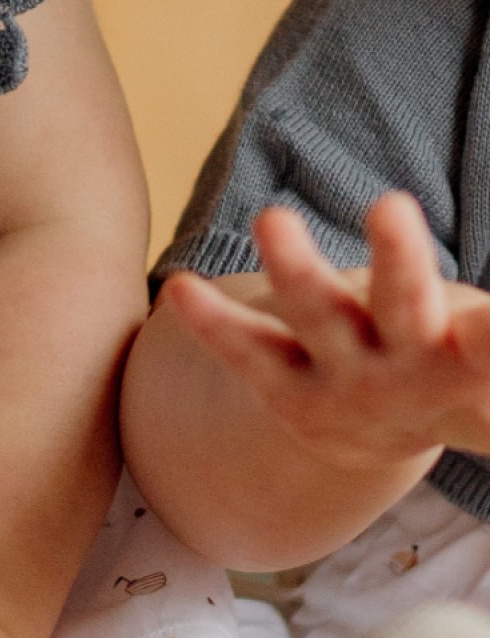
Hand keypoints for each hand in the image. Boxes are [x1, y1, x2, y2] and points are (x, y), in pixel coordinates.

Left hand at [160, 196, 489, 469]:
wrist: (397, 431)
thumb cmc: (458, 358)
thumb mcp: (485, 350)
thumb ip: (489, 338)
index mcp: (472, 357)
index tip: (488, 311)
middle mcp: (412, 366)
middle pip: (407, 305)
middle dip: (398, 258)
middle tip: (390, 205)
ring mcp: (346, 381)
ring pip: (321, 318)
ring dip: (297, 270)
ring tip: (273, 219)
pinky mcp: (291, 392)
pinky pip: (249, 351)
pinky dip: (213, 323)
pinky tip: (179, 290)